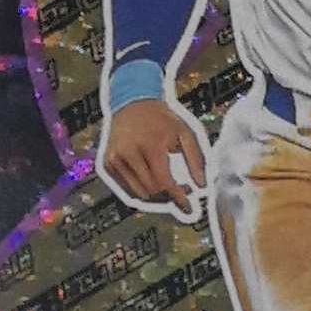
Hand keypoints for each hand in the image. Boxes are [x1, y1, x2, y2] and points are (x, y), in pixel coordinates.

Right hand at [98, 96, 209, 218]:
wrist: (133, 103)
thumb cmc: (161, 118)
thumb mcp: (184, 132)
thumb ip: (196, 159)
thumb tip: (201, 184)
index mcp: (150, 145)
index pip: (164, 182)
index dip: (177, 197)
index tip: (188, 207)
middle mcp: (129, 153)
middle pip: (152, 191)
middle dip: (169, 195)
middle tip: (182, 189)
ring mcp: (116, 158)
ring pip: (139, 193)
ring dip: (156, 195)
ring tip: (168, 184)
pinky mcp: (108, 162)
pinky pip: (127, 186)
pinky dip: (141, 188)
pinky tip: (152, 178)